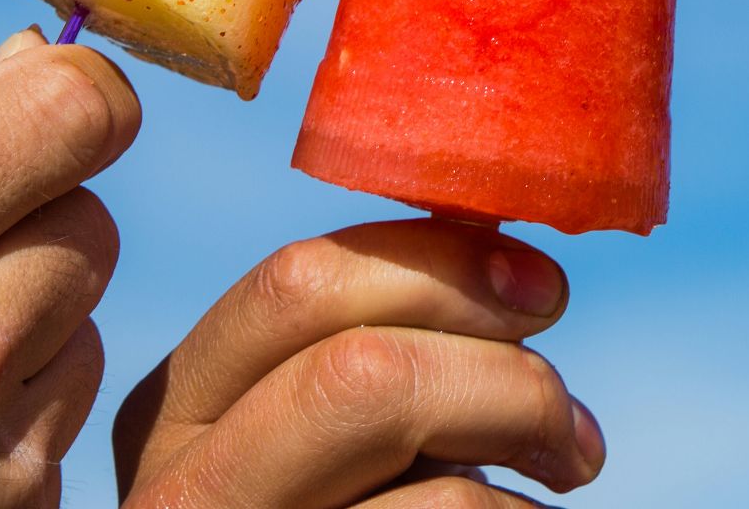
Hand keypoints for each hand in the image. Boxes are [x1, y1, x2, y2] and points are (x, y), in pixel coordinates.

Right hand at [0, 27, 139, 505]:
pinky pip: (73, 402)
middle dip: (33, 226)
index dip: (76, 101)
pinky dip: (19, 401)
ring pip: (89, 313)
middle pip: (94, 220)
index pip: (80, 112)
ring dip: (30, 317)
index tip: (48, 117)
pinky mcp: (19, 506)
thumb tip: (45, 55)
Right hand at [114, 218, 601, 507]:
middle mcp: (181, 489)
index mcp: (179, 408)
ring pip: (400, 445)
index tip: (543, 288)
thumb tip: (511, 264)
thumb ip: (380, 350)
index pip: (298, 283)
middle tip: (565, 403)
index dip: (443, 261)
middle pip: (355, 364)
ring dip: (524, 426)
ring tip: (569, 461)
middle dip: (497, 361)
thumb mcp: (332, 435)